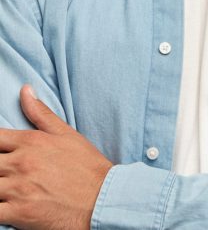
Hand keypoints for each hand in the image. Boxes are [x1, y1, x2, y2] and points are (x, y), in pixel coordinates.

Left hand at [0, 85, 113, 229]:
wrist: (101, 198)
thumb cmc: (86, 165)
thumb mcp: (66, 133)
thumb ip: (40, 113)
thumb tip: (25, 90)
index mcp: (30, 141)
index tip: (1, 151)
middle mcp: (21, 163)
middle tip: (5, 171)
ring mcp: (18, 189)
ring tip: (5, 188)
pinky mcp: (19, 214)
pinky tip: (4, 206)